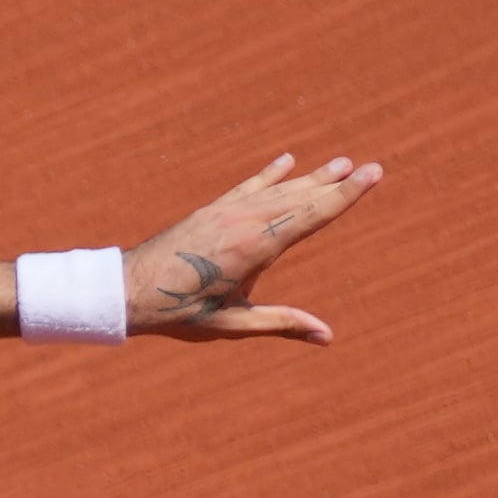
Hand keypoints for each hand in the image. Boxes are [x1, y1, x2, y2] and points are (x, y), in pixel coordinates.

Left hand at [119, 149, 382, 342]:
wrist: (126, 289)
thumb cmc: (178, 312)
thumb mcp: (232, 325)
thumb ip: (280, 323)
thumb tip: (326, 336)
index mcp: (254, 247)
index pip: (311, 216)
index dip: (344, 196)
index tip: (371, 175)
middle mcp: (243, 220)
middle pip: (300, 197)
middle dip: (336, 183)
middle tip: (371, 166)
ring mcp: (226, 211)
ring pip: (278, 189)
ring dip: (310, 177)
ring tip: (339, 163)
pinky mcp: (211, 210)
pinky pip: (247, 186)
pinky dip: (269, 174)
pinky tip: (286, 161)